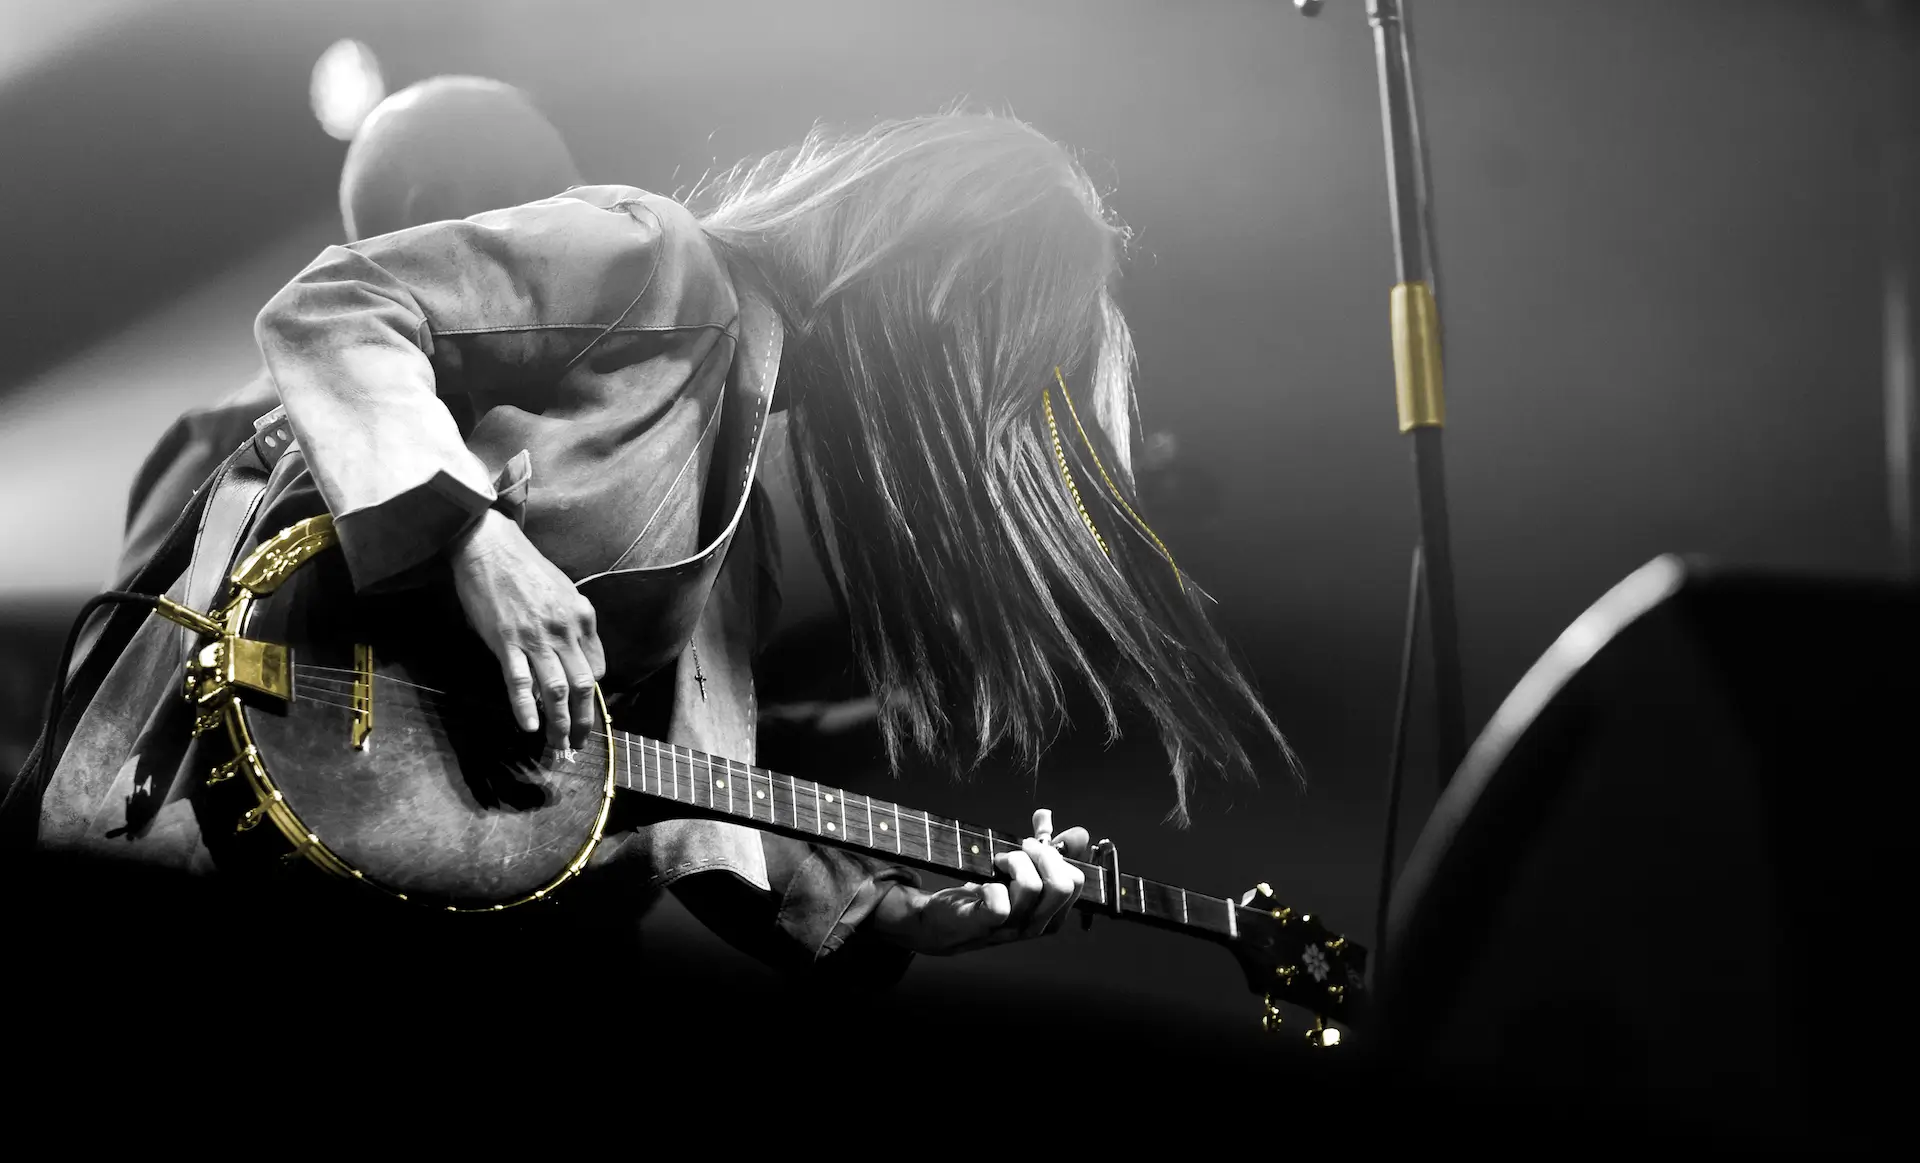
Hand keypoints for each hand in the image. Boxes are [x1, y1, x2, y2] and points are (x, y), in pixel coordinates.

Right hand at [449, 509, 605, 750]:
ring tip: (557, 746)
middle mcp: (564, 630)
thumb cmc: (526, 568)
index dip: (591, 695)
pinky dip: (525, 707)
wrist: (490, 547)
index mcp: (582, 617)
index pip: (596, 667)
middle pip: (582, 685)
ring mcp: (535, 637)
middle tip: (577, 743)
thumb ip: (573, 624)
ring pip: (555, 689)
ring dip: (558, 723)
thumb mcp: (563, 591)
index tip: (583, 711)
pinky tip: (529, 727)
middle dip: (582, 720)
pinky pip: (519, 681)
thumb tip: (574, 657)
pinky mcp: (506, 641)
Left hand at [875, 809, 1090, 954]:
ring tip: (998, 862)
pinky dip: (990, 884)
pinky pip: (1001, 903)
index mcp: (1051, 913)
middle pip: (1063, 886)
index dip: (1058, 854)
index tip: (1035, 844)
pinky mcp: (988, 925)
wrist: (942, 921)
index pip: (1077, 882)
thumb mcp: (1018, 871)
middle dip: (1042, 855)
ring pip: (1032, 886)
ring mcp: (1014, 929)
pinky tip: (981, 883)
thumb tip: (1058, 820)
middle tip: (1020, 849)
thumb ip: (1042, 849)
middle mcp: (1038, 925)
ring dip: (1014, 862)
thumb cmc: (984, 893)